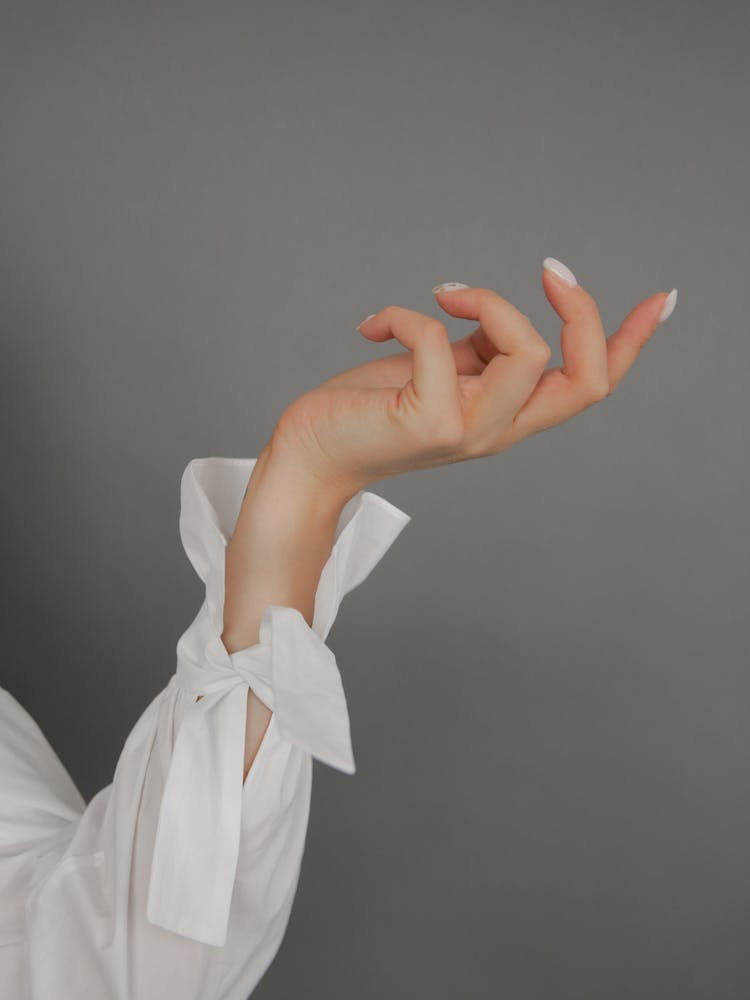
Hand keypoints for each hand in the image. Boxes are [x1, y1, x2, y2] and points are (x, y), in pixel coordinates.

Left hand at [270, 260, 677, 494]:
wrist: (313, 452)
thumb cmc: (370, 409)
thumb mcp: (441, 371)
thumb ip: (479, 350)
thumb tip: (495, 314)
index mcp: (510, 415)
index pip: (590, 386)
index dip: (631, 344)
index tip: (661, 298)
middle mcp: (500, 430)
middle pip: (587, 378)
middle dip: (581, 311)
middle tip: (548, 270)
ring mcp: (470, 432)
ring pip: (527, 351)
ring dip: (487, 301)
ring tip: (442, 294)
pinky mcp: (430, 424)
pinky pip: (437, 338)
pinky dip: (404, 313)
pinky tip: (372, 325)